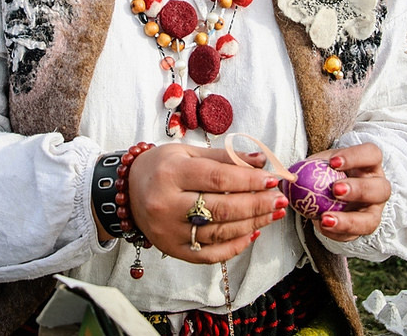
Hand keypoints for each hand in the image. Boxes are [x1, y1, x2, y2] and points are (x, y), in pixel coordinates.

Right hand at [126, 143, 288, 263]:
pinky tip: (253, 233)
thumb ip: (223, 157)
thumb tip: (260, 161)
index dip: (248, 180)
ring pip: (219, 233)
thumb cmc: (160, 166)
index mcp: (171, 173)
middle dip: (256, 204)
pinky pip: (210, 254)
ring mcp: (169, 232)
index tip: (272, 179)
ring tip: (274, 213)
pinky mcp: (173, 250)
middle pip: (221, 208)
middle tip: (280, 199)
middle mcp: (168, 204)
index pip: (217, 178)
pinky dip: (235, 246)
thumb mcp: (187, 152)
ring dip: (253, 224)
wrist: (126, 191)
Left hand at [310, 142, 390, 241]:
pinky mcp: (364, 230)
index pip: (372, 154)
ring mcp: (374, 211)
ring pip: (371, 219)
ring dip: (348, 220)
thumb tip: (283, 175)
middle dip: (358, 190)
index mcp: (370, 164)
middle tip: (335, 190)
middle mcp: (378, 187)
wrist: (334, 193)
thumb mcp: (322, 163)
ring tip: (325, 218)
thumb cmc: (330, 172)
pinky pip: (354, 236)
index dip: (355, 157)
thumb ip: (307, 166)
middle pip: (380, 188)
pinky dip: (337, 233)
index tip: (333, 162)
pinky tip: (322, 226)